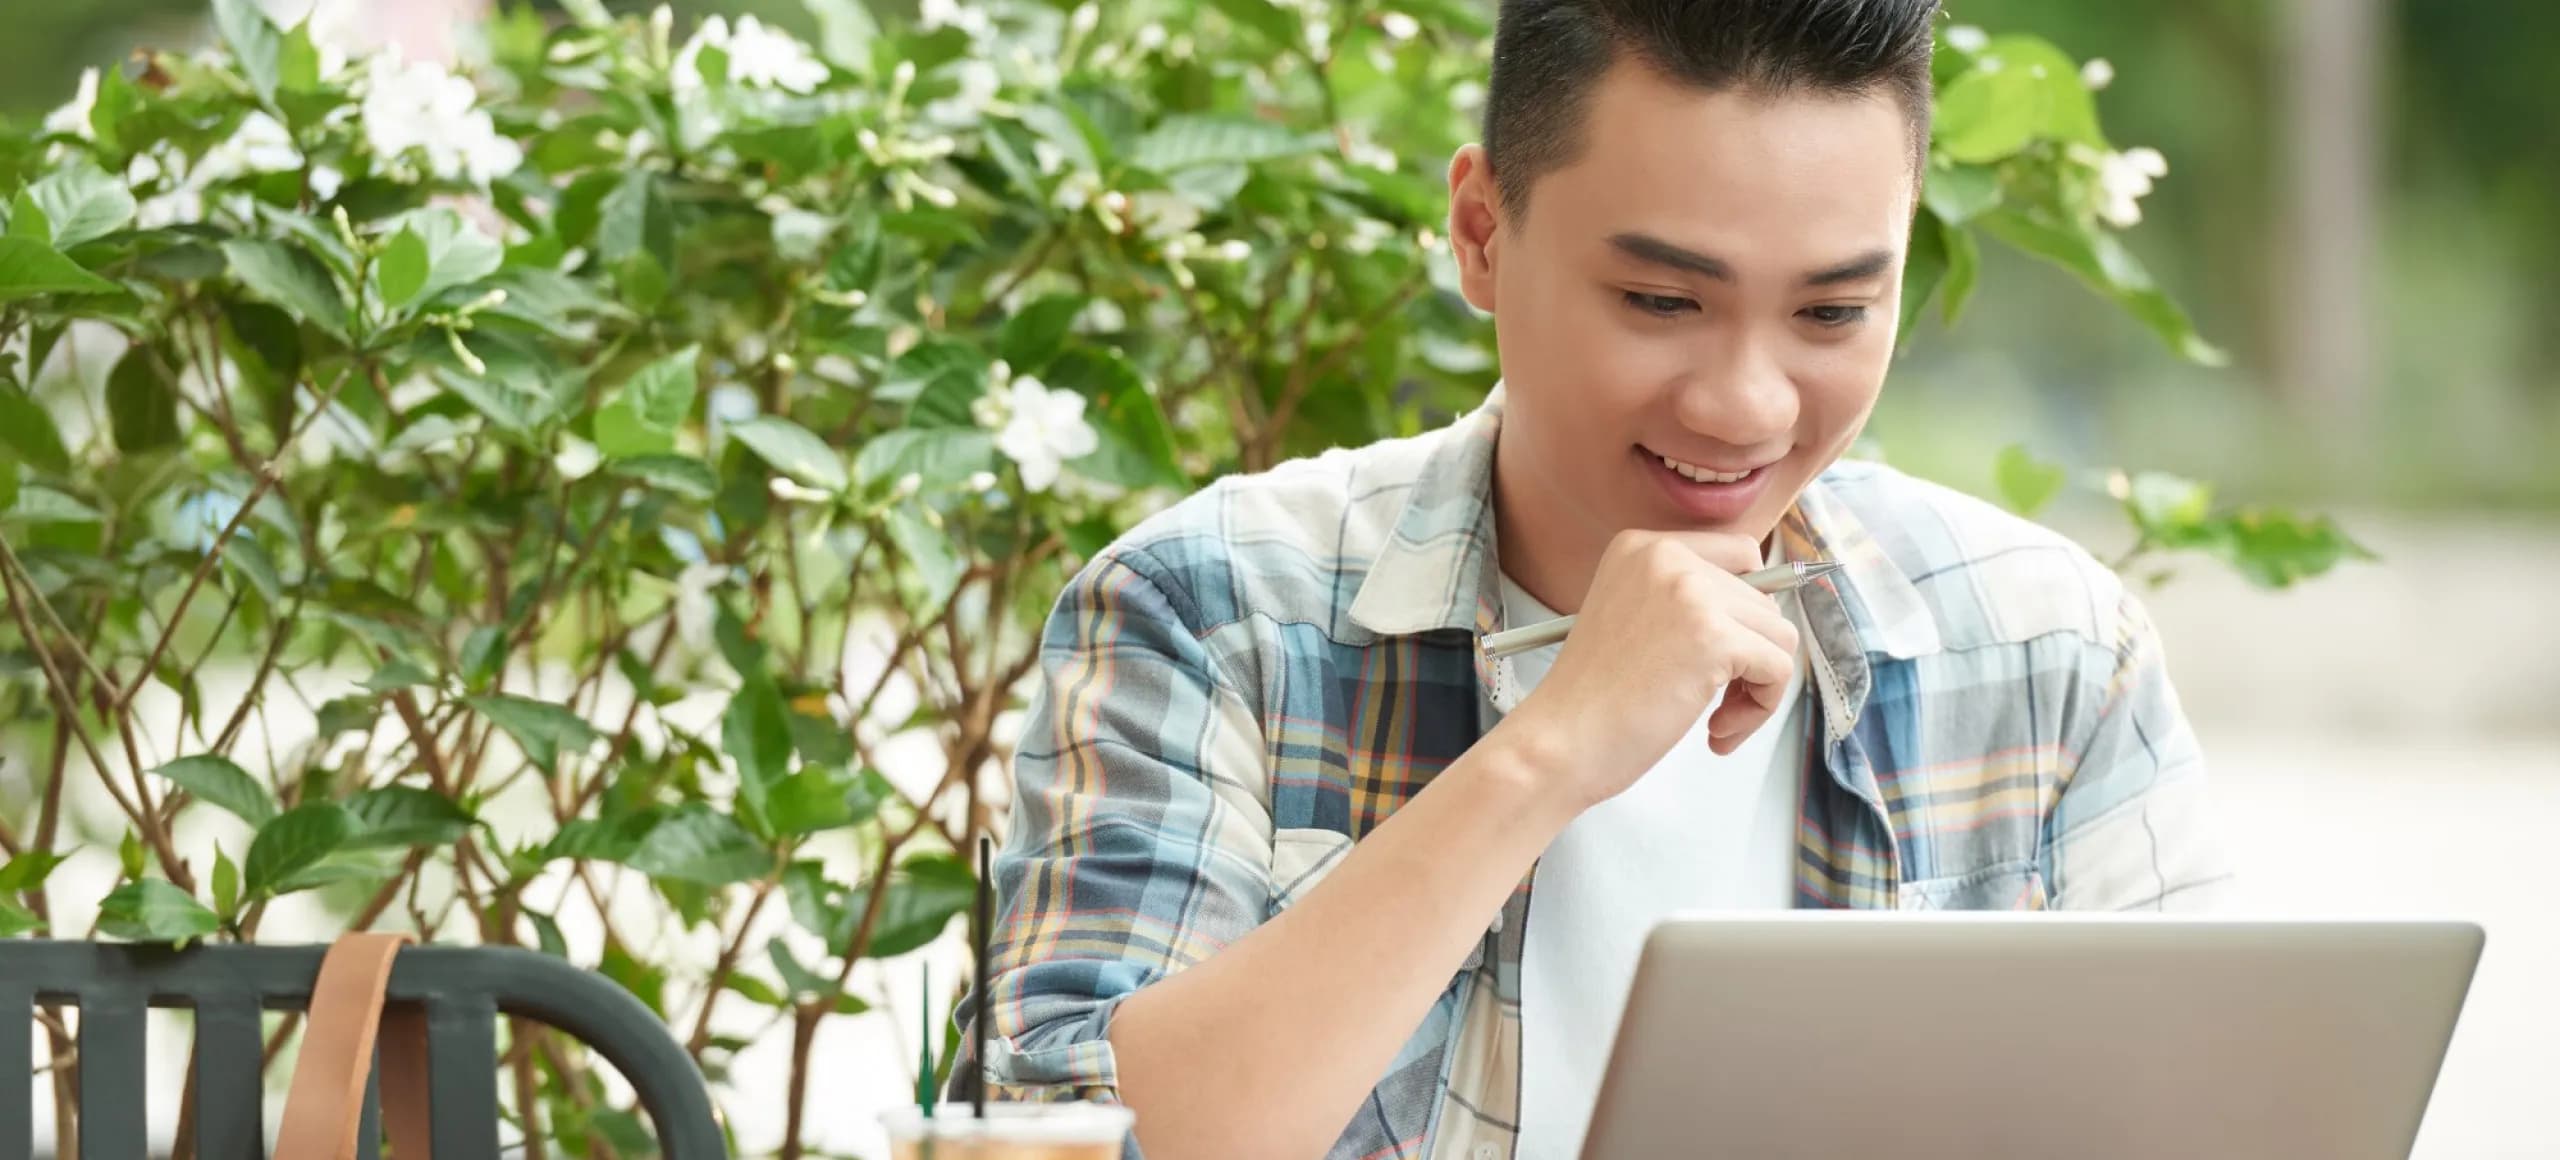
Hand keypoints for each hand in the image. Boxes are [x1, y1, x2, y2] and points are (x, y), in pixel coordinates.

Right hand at [1494, 529, 1800, 810]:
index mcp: (1642, 547)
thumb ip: (1687, 602)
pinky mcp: (1714, 637)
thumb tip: (1762, 611)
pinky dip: (1760, 708)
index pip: (1741, 554)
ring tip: (1715, 720)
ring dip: (1757, 687)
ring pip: (1779, 634)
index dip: (1743, 610)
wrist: (1560, 741)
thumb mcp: (1634, 620)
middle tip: (1713, 703)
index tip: (1724, 653)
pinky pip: (1779, 669)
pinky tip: (1716, 730)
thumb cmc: (1592, 701)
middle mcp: (1667, 559)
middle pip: (1764, 600)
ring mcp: (1691, 594)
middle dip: (1749, 658)